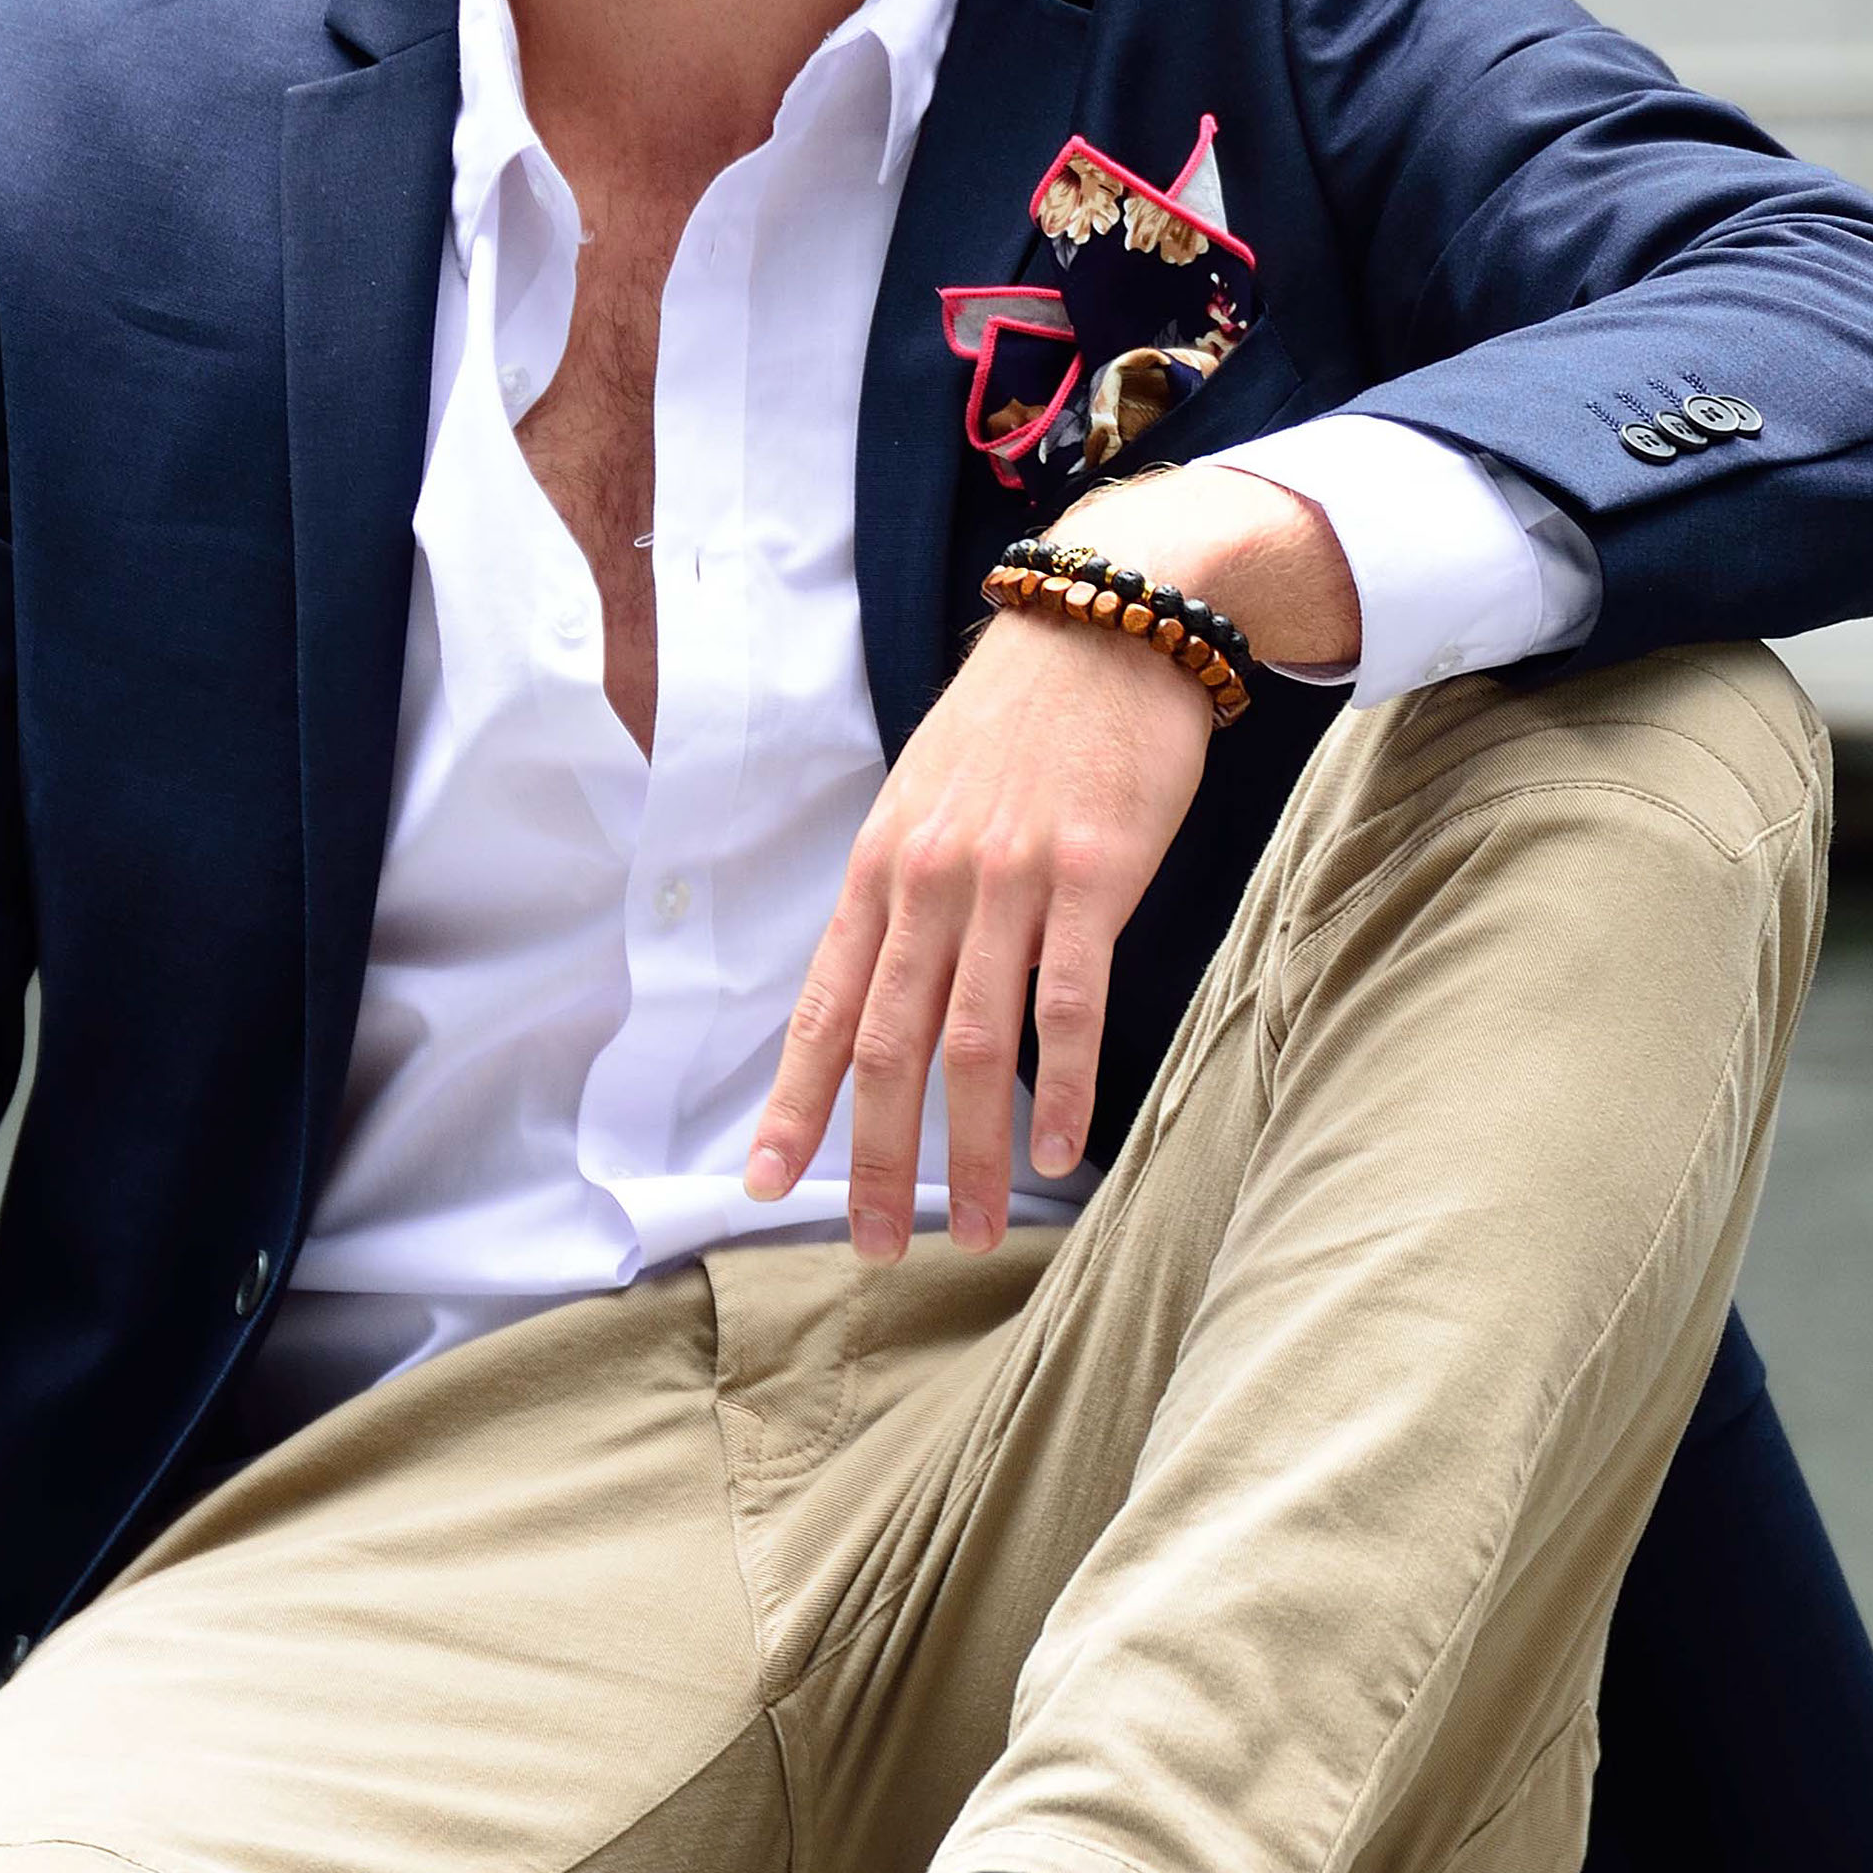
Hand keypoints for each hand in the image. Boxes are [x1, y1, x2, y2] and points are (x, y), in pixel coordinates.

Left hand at [741, 467, 1356, 1258]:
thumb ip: (903, 892)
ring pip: (974, 1043)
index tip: (767, 1183)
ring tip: (968, 1231)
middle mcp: (929, 880)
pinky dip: (1061, 1086)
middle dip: (875, 1159)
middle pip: (888, 1047)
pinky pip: (1068, 1002)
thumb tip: (882, 988)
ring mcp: (1009, 880)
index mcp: (879, 866)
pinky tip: (1054, 1150)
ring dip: (968, 1151)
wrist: (1106, 624)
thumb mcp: (927, 796)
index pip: (822, 1007)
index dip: (791, 1103)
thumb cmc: (1017, 721)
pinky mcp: (1093, 875)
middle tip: (875, 1248)